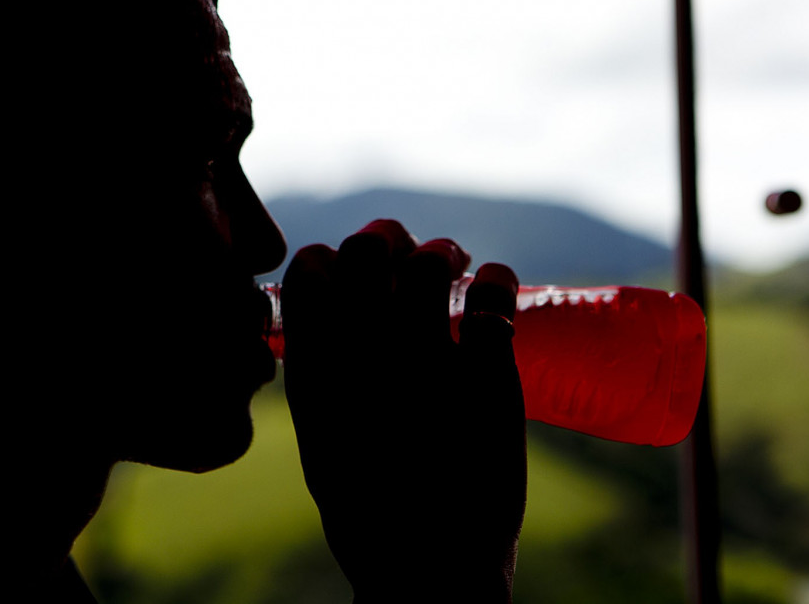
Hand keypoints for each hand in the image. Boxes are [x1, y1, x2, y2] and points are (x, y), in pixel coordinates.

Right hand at [282, 220, 525, 602]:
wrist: (430, 576)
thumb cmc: (373, 518)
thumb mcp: (325, 446)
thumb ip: (326, 382)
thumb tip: (338, 325)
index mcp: (316, 374)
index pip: (310, 271)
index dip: (334, 259)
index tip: (354, 270)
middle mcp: (364, 357)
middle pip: (369, 250)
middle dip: (390, 239)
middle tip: (414, 254)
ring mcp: (425, 364)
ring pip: (432, 262)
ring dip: (445, 251)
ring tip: (456, 262)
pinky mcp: (488, 378)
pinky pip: (494, 296)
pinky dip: (499, 280)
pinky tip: (498, 286)